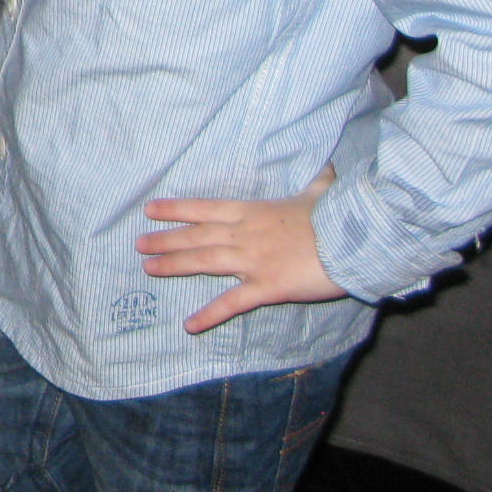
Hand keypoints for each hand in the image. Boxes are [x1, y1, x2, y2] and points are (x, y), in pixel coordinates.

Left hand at [139, 168, 346, 333]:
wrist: (353, 240)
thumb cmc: (337, 216)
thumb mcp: (322, 192)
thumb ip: (319, 182)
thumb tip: (329, 167)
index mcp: (253, 211)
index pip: (205, 208)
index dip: (175, 209)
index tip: (150, 210)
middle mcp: (245, 234)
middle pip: (196, 235)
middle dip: (165, 239)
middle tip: (138, 244)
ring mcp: (253, 260)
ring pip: (204, 261)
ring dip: (174, 265)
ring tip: (148, 268)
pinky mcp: (266, 287)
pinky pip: (232, 302)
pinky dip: (209, 314)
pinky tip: (189, 325)